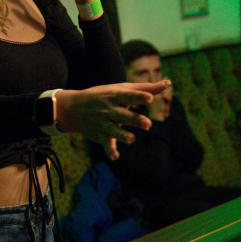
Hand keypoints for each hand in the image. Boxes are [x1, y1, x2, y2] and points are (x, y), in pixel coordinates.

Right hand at [55, 81, 170, 159]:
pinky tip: (115, 157)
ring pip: (114, 131)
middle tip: (148, 124)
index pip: (129, 96)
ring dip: (122, 135)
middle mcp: (109, 109)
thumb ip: (144, 88)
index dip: (139, 96)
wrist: (72, 108)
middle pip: (123, 115)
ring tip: (131, 139)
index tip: (150, 98)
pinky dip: (110, 151)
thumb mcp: (120, 89)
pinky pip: (106, 145)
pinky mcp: (100, 135)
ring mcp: (104, 123)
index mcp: (115, 96)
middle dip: (135, 120)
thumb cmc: (103, 96)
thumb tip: (168, 84)